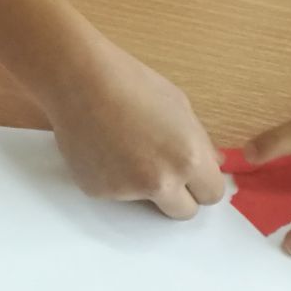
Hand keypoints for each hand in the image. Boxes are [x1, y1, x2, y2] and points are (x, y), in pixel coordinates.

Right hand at [47, 47, 225, 218]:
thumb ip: (199, 141)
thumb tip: (212, 163)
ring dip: (142, 185)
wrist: (78, 78)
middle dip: (179, 194)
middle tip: (161, 168)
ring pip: (147, 202)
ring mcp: (127, 191)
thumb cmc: (131, 81)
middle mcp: (161, 182)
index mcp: (189, 158)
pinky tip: (101, 146)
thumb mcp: (178, 104)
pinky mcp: (98, 191)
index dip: (202, 182)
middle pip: (184, 212)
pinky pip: (115, 193)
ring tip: (122, 145)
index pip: (212, 194)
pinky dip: (112, 177)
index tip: (191, 173)